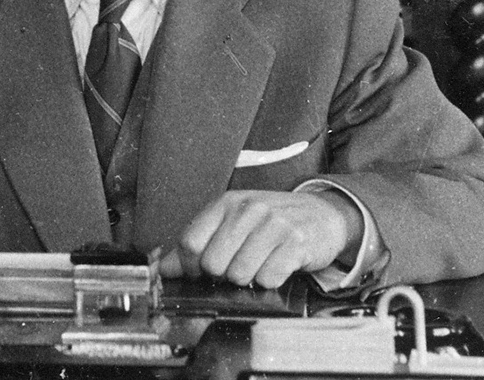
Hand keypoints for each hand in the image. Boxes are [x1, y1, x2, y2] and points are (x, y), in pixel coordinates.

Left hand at [158, 190, 361, 288]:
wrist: (323, 214)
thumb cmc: (272, 221)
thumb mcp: (232, 222)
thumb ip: (197, 243)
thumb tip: (160, 267)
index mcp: (226, 203)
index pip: (189, 242)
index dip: (189, 267)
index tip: (200, 272)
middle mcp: (248, 210)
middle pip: (212, 263)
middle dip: (222, 275)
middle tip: (237, 266)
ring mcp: (273, 225)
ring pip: (239, 274)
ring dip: (248, 279)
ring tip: (259, 265)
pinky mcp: (296, 243)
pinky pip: (268, 278)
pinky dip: (270, 281)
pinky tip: (277, 267)